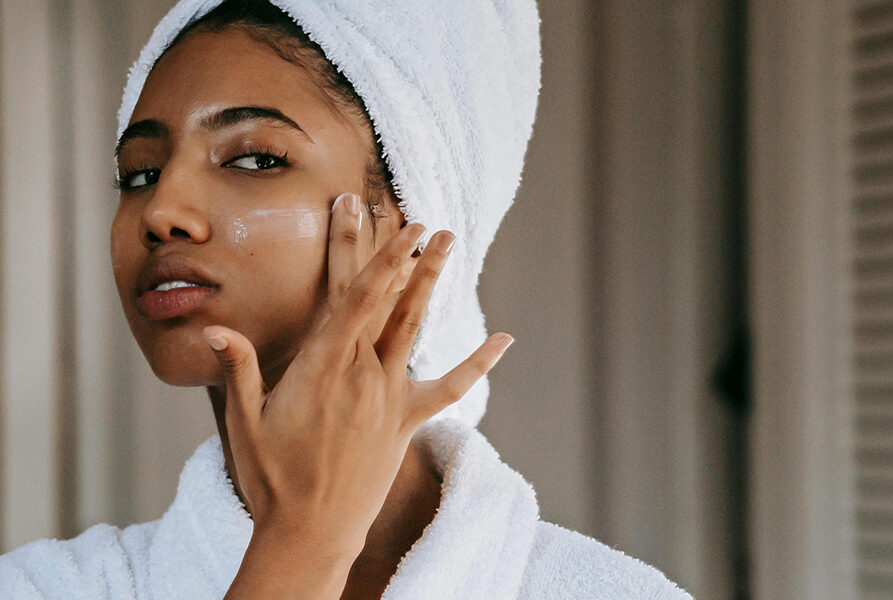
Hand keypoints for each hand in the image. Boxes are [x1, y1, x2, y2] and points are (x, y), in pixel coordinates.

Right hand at [203, 194, 512, 586]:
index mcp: (321, 367)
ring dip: (430, 284)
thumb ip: (240, 368)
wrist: (311, 532)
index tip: (383, 220)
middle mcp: (362, 374)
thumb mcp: (246, 422)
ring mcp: (389, 397)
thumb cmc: (272, 477)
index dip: (370, 254)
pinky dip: (478, 364)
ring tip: (448, 245)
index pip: (352, 298)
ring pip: (414, 328)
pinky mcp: (406, 420)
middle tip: (417, 216)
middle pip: (381, 301)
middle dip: (399, 254)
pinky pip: (450, 388)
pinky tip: (505, 339)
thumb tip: (216, 329)